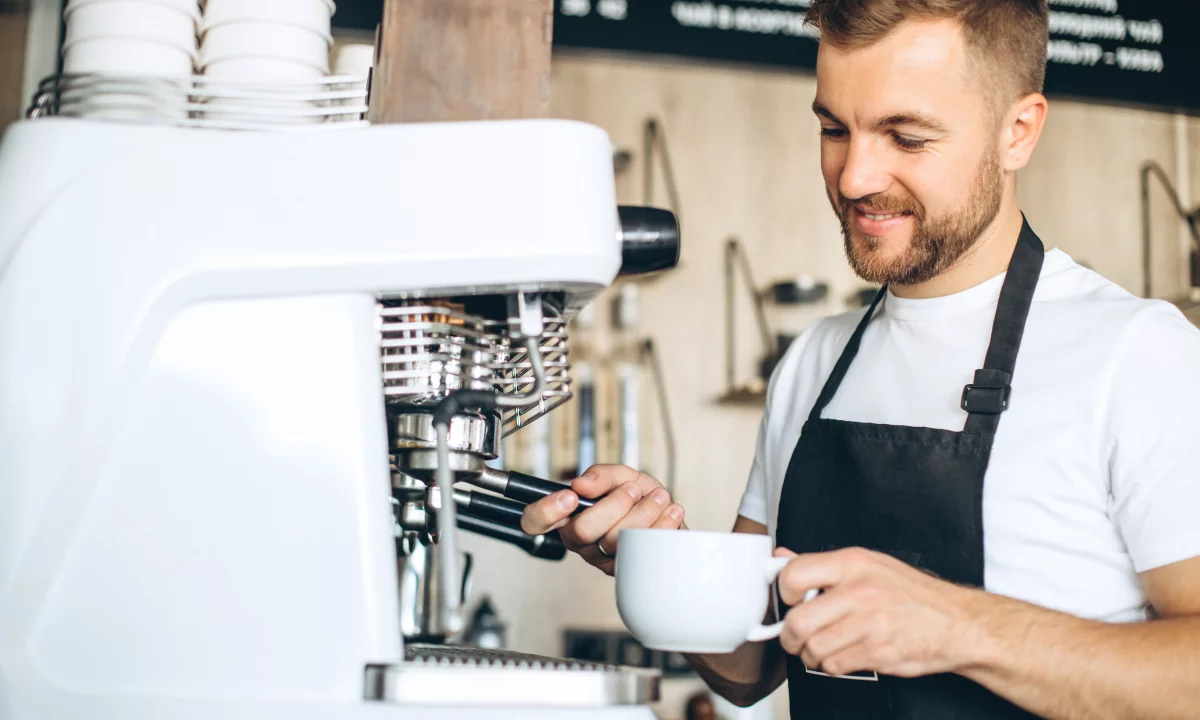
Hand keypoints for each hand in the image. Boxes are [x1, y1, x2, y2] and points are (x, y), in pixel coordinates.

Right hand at [520, 465, 685, 574]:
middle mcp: (579, 540)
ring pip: (614, 540)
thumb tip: (580, 484)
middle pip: (582, 530)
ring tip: (660, 497)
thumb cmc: (639, 497)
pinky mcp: (626, 571)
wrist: (669, 517)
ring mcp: (601, 558)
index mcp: (567, 515)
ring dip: (644, 511)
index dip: (545, 512)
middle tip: (633, 489)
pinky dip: (661, 525)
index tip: (571, 496)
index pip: (534, 521)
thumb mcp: (621, 475)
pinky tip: (671, 512)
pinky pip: (639, 551)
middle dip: (615, 503)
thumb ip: (602, 475)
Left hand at [775, 547, 982, 678]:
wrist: (957, 622)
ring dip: (812, 654)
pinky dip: (833, 666)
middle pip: (799, 621)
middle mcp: (860, 591)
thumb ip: (822, 565)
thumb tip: (781, 557)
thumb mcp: (868, 565)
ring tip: (823, 646)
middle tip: (796, 636)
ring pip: (813, 648)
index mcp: (853, 563)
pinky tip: (845, 654)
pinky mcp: (879, 652)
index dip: (784, 592)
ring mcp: (871, 623)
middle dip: (790, 635)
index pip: (794, 575)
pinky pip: (835, 666)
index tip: (791, 600)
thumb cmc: (910, 593)